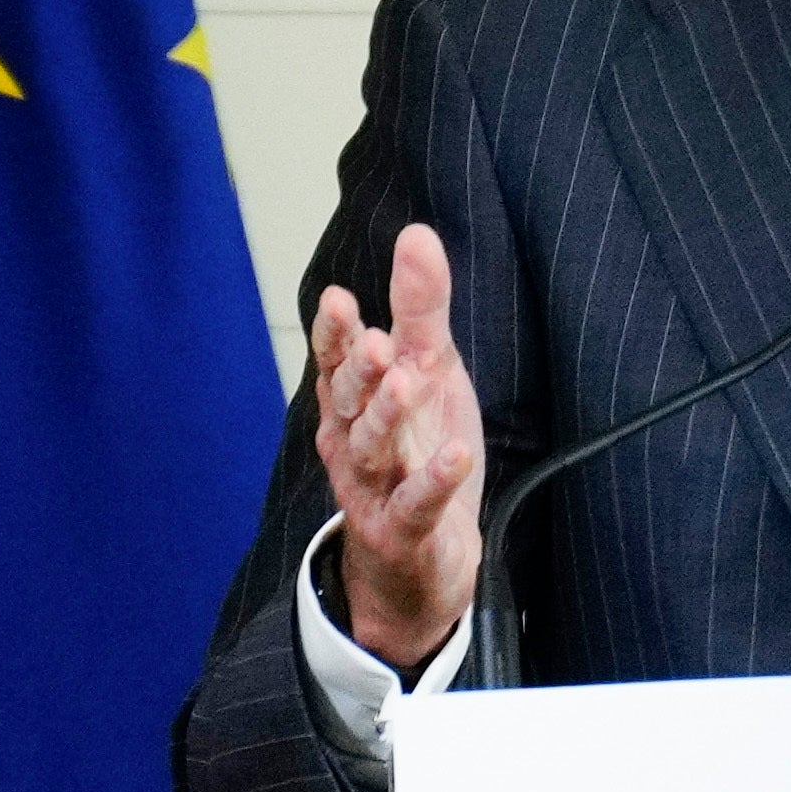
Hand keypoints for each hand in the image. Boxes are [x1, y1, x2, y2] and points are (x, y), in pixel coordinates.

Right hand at [310, 222, 484, 670]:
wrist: (424, 558)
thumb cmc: (419, 448)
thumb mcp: (427, 371)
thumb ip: (420, 309)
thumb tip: (416, 233)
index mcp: (351, 399)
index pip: (334, 360)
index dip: (335, 333)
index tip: (339, 300)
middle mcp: (351, 441)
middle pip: (347, 403)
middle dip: (358, 372)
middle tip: (375, 341)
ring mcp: (372, 488)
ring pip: (371, 450)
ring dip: (386, 419)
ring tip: (407, 385)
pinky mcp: (401, 530)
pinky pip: (415, 505)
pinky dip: (433, 481)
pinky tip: (456, 455)